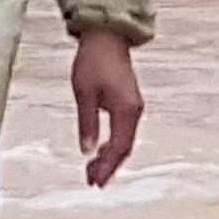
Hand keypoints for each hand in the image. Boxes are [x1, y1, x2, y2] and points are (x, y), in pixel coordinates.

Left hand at [71, 32, 144, 187]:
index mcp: (126, 110)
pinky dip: (113, 144)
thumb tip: (88, 151)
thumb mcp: (84, 93)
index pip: (118, 147)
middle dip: (109, 166)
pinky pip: (124, 131)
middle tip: (93, 181)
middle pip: (125, 147)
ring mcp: (134, 107)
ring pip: (125, 140)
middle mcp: (135, 111)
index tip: (94, 180)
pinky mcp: (129, 102)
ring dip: (111, 157)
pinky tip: (100, 150)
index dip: (107, 166)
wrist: (107, 37)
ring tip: (93, 171)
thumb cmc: (93, 61)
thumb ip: (87, 123)